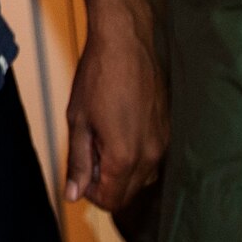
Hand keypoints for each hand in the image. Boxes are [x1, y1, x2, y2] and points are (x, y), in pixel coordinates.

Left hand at [63, 0, 167, 210]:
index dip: (90, 193)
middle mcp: (150, 155)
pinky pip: (153, 158)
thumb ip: (78, 161)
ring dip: (121, 170)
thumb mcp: (78, 121)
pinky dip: (135, 155)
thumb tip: (73, 194)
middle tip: (88, 153)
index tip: (80, 173)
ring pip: (142, 177)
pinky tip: (120, 129)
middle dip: (105, 183)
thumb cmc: (98, 76)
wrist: (125, 42)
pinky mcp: (168, 129)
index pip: (110, 199)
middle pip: (128, 193)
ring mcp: (163, 142)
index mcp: (125, 156)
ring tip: (103, 139)